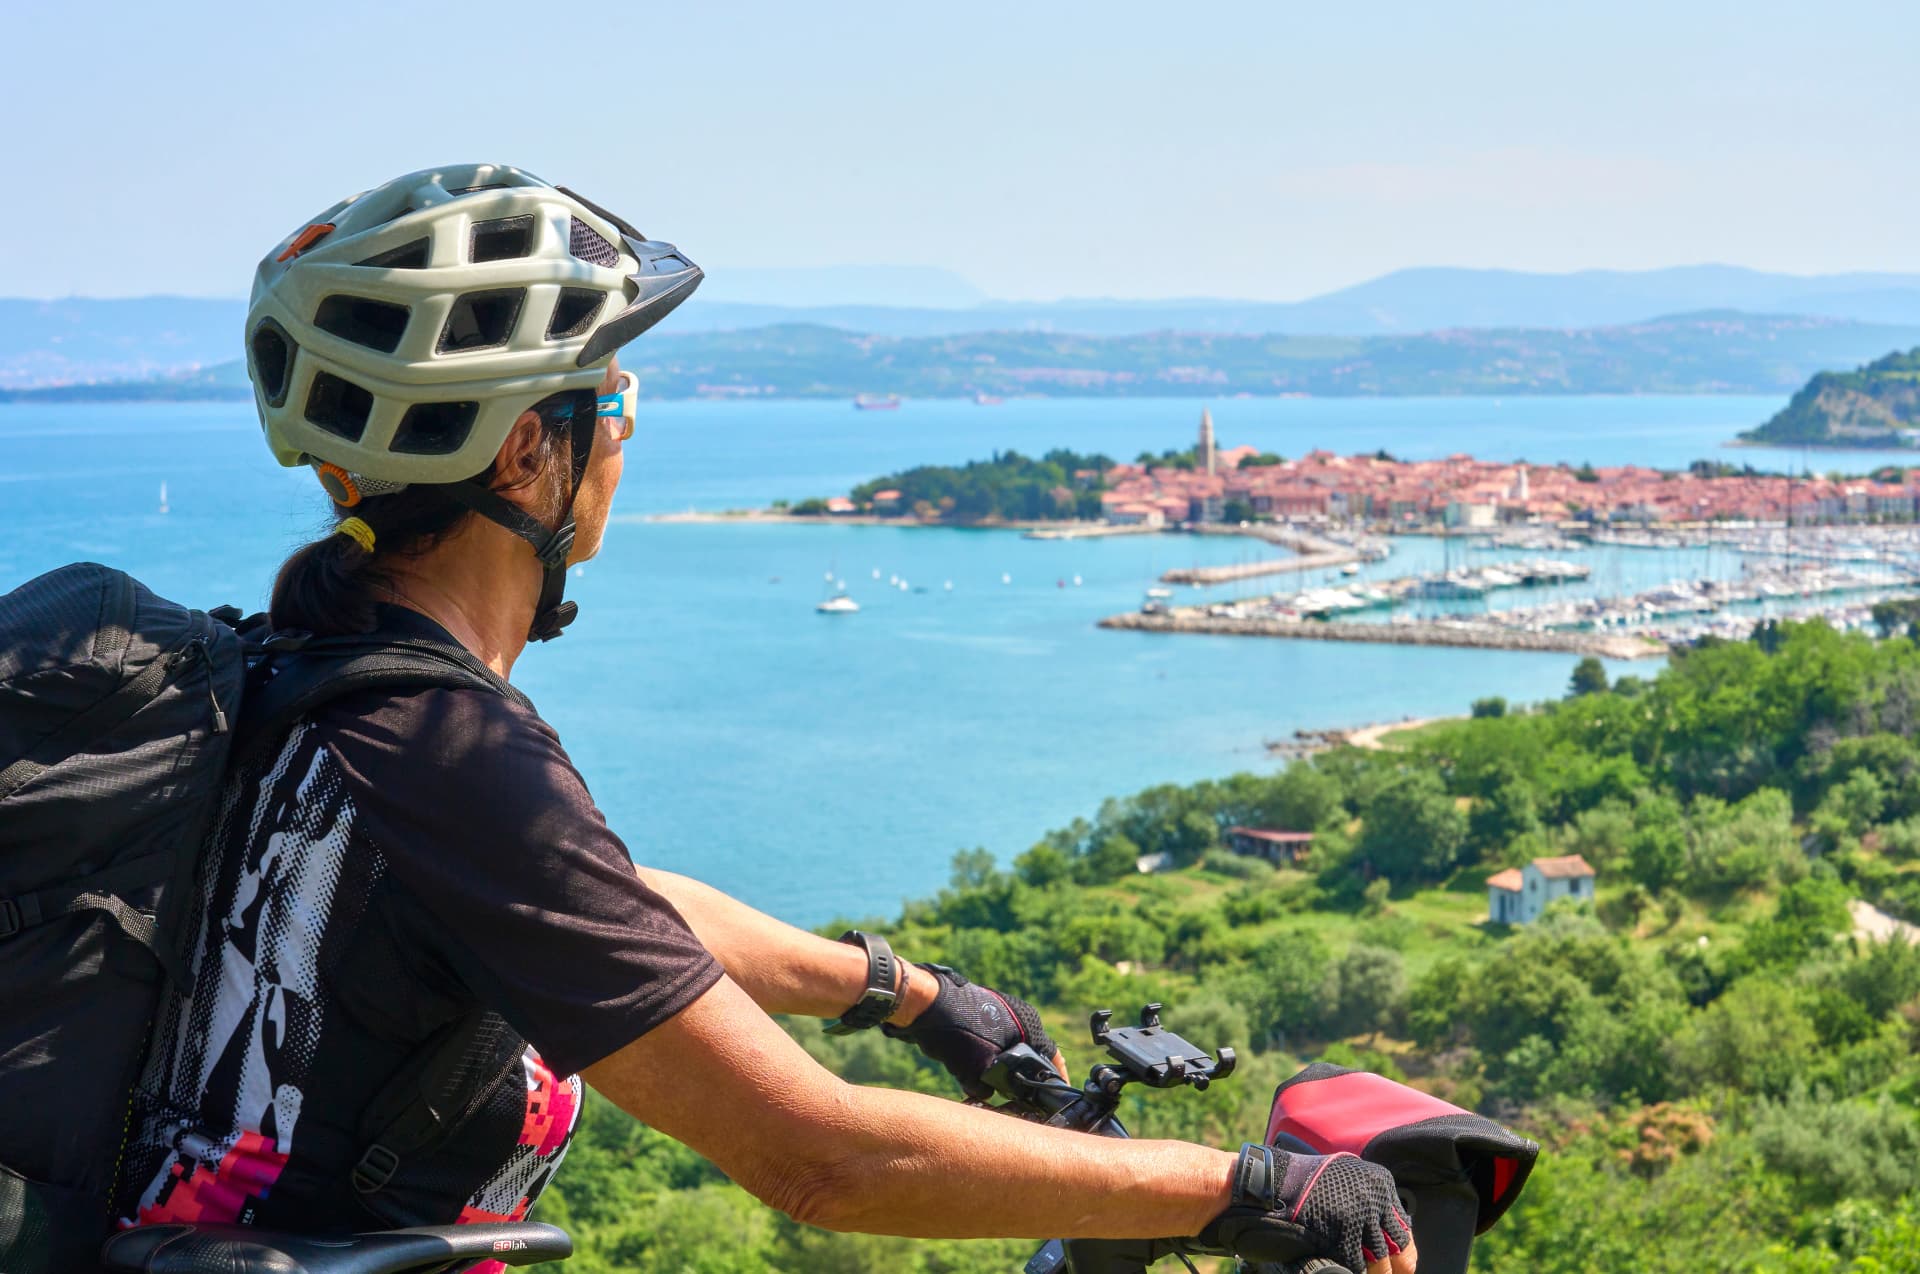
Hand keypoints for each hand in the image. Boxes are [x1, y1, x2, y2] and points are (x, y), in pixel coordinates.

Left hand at [882, 963, 1065, 1098]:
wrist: (925, 1006)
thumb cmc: (958, 1032)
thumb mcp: (980, 1069)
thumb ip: (993, 1087)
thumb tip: (991, 1096)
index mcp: (1027, 1024)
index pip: (1051, 1056)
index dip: (1054, 1080)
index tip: (1055, 1099)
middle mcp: (1017, 1018)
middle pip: (1028, 1057)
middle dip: (1020, 1081)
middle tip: (1016, 1102)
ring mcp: (997, 1016)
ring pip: (1004, 1054)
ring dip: (996, 1074)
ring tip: (985, 1092)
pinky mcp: (978, 1019)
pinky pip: (987, 1048)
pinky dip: (981, 1064)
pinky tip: (968, 1080)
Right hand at [1198, 1144, 1415, 1273]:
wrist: (1265, 1186)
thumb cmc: (1298, 1182)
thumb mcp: (1343, 1177)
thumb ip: (1366, 1198)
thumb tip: (1384, 1227)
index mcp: (1378, 1183)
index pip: (1404, 1227)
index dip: (1401, 1249)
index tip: (1400, 1261)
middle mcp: (1374, 1200)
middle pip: (1400, 1248)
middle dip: (1394, 1266)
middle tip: (1389, 1272)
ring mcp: (1359, 1221)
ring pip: (1381, 1264)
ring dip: (1374, 1271)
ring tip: (1363, 1269)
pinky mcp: (1342, 1241)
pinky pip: (1358, 1269)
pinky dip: (1353, 1272)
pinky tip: (1343, 1268)